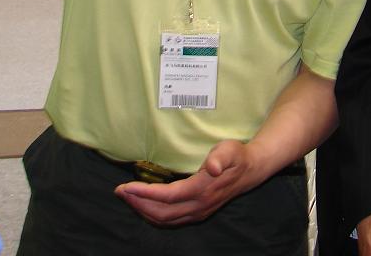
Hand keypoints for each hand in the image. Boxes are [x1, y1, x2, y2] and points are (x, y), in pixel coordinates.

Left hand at [114, 140, 261, 225]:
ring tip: (127, 197)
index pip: (168, 196)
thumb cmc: (236, 156)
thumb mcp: (229, 149)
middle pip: (162, 212)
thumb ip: (220, 157)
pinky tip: (144, 204)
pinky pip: (170, 220)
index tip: (126, 187)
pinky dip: (153, 214)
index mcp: (202, 190)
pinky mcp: (197, 213)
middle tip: (120, 192)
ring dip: (143, 210)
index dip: (145, 193)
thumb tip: (212, 167)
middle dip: (138, 204)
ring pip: (165, 219)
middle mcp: (198, 206)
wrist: (250, 171)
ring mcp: (198, 212)